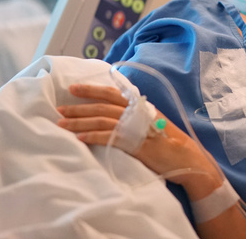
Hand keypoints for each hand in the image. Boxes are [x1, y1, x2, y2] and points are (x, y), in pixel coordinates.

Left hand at [57, 83, 221, 199]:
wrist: (186, 156)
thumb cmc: (168, 141)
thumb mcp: (151, 122)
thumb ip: (134, 115)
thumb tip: (114, 113)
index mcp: (139, 105)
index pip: (111, 93)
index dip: (91, 90)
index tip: (73, 88)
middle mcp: (136, 112)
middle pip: (102, 106)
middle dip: (79, 107)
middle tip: (59, 108)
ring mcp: (136, 126)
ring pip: (102, 119)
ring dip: (80, 121)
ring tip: (62, 124)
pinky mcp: (135, 142)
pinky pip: (110, 136)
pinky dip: (94, 135)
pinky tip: (80, 137)